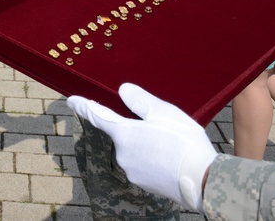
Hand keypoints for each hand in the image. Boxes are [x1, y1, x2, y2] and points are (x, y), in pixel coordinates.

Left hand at [67, 83, 216, 212]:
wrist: (203, 180)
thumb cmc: (184, 143)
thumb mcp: (164, 113)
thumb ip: (140, 100)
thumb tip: (123, 90)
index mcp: (123, 133)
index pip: (96, 115)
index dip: (83, 105)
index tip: (71, 100)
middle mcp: (122, 154)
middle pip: (124, 134)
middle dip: (137, 128)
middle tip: (163, 128)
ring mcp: (132, 171)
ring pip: (135, 150)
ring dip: (147, 145)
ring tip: (173, 144)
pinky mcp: (144, 184)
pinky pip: (144, 165)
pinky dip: (153, 159)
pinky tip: (172, 158)